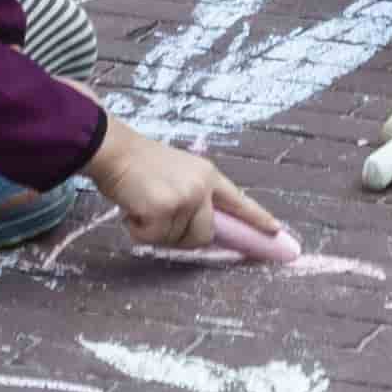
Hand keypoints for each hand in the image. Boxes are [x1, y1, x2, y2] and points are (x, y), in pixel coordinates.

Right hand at [88, 122, 278, 255]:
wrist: (115, 151)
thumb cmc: (139, 165)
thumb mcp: (177, 174)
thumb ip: (193, 197)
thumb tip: (202, 230)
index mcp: (207, 175)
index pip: (238, 201)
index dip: (257, 218)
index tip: (275, 230)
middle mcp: (201, 187)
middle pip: (204, 234)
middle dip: (181, 236)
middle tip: (157, 218)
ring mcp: (185, 198)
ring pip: (177, 240)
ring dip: (155, 231)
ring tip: (142, 205)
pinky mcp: (165, 210)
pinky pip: (153, 238)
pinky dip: (138, 230)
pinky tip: (133, 209)